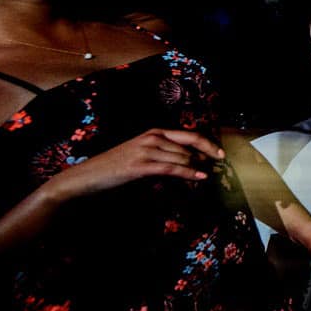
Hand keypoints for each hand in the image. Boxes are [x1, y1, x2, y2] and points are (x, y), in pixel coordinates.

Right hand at [55, 126, 224, 200]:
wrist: (88, 177)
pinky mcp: (140, 165)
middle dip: (208, 154)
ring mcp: (145, 150)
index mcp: (152, 133)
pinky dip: (187, 172)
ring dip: (199, 165)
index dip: (207, 143)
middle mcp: (151, 137)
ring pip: (181, 155)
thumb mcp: (142, 160)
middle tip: (222, 166)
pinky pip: (170, 167)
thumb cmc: (115, 170)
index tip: (220, 154)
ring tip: (213, 174)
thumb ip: (162, 159)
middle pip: (188, 143)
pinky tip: (200, 177)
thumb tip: (187, 166)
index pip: (186, 135)